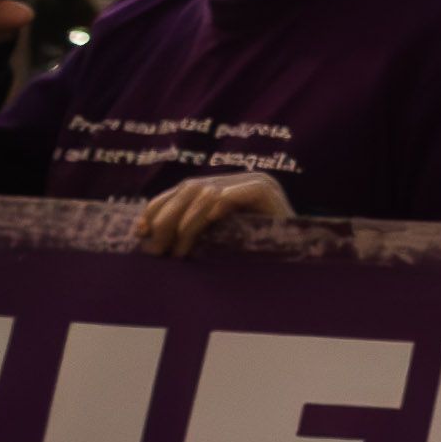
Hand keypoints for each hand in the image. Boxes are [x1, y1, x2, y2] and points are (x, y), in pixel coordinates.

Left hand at [136, 170, 286, 256]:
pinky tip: (205, 224)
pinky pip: (235, 195)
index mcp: (225, 187)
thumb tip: (146, 234)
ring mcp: (255, 182)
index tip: (139, 231)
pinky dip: (218, 207)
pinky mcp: (268, 192)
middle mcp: (239, 179)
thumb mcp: (218, 242)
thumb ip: (191, 231)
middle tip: (154, 248)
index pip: (182, 190)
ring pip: (207, 193)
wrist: (301, 262)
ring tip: (177, 250)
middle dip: (166, 218)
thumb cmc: (257, 257)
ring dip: (186, 223)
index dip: (157, 208)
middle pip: (190, 189)